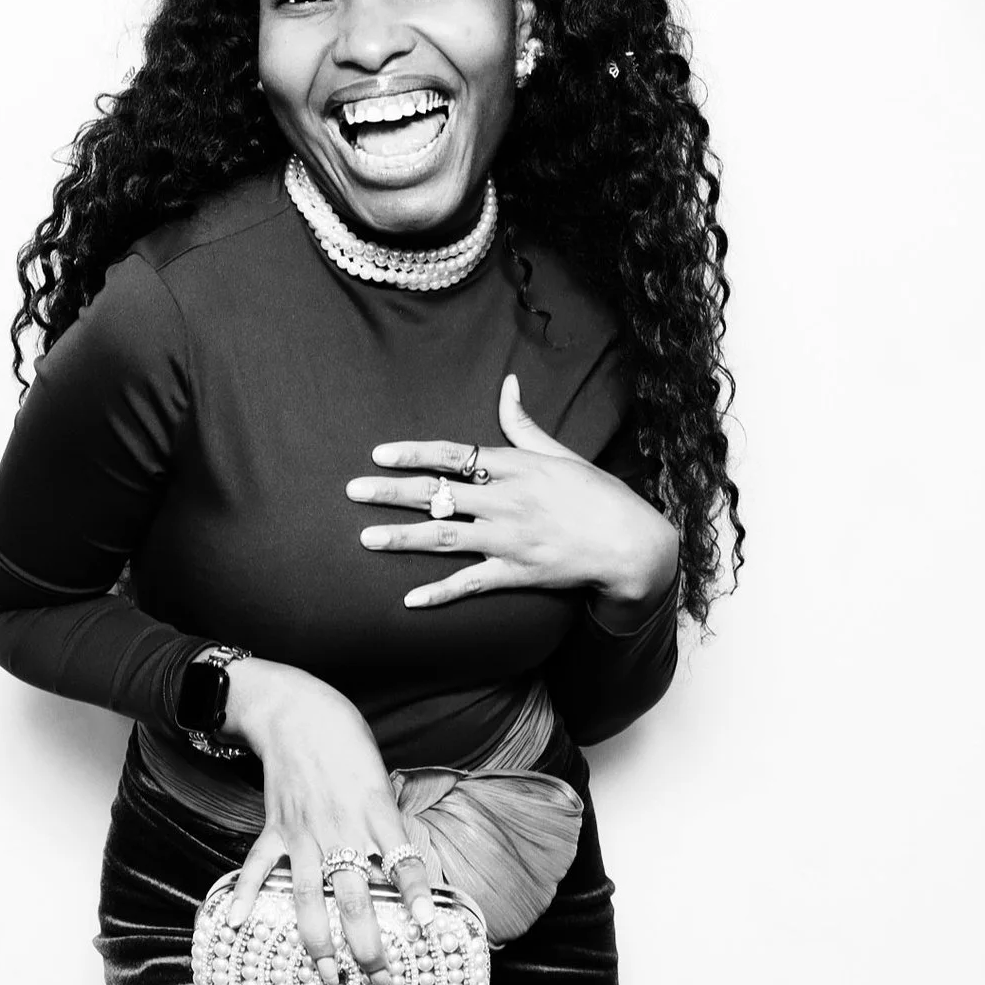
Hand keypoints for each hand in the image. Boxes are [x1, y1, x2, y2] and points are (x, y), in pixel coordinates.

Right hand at [217, 658, 439, 984]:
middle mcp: (340, 826)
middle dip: (368, 944)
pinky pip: (257, 866)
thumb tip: (407, 873)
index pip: (402, 859)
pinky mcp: (274, 827)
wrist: (296, 711)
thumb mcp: (381, 780)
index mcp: (375, 811)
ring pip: (308, 896)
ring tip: (328, 977)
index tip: (428, 926)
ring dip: (317, 941)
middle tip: (381, 981)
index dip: (417, 893)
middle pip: (355, 896)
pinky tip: (238, 923)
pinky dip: (245, 894)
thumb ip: (388, 827)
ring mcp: (303, 830)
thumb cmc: (348, 744)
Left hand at [347, 374, 681, 611]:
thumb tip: (508, 384)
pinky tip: (410, 599)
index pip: (452, 455)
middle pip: (437, 493)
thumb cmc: (598, 494)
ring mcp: (510, 538)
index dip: (413, 453)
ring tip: (366, 537)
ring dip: (402, 537)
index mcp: (514, 467)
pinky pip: (471, 583)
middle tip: (352, 491)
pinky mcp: (518, 573)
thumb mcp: (561, 452)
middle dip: (390, 492)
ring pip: (445, 536)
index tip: (379, 454)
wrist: (631, 542)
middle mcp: (506, 500)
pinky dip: (440, 593)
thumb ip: (524, 424)